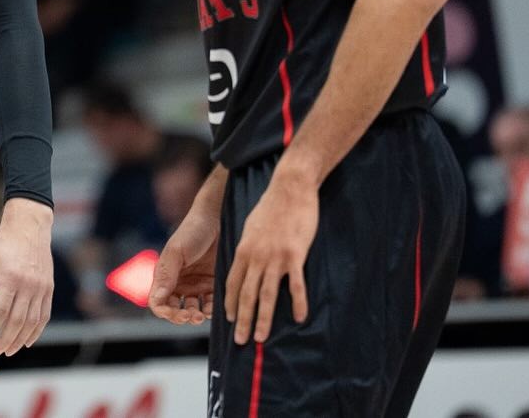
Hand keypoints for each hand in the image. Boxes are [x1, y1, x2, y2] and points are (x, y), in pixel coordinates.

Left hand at [0, 198, 53, 355]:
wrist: (29, 227)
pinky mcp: (48, 288)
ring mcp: (41, 287)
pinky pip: (44, 315)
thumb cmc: (4, 244)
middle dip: (5, 340)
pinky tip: (27, 340)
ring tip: (9, 350)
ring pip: (32, 321)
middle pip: (17, 321)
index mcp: (11, 277)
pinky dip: (36, 331)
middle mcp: (29, 284)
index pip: (1, 312)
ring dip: (20, 339)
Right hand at [148, 210, 218, 324]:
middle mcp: (179, 283)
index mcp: (165, 276)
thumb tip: (156, 301)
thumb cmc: (193, 230)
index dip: (166, 313)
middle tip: (194, 316)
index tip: (178, 314)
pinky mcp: (213, 284)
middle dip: (182, 317)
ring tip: (204, 314)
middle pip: (175, 310)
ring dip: (196, 316)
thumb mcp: (177, 251)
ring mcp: (197, 285)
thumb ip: (166, 275)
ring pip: (193, 311)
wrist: (218, 217)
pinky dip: (212, 310)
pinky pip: (210, 304)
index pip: (159, 303)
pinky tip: (215, 307)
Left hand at [225, 172, 317, 344]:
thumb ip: (247, 246)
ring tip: (261, 337)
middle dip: (242, 320)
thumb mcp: (250, 226)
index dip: (229, 303)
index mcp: (244, 249)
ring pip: (267, 294)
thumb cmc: (271, 206)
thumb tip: (243, 261)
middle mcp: (256, 256)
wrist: (290, 187)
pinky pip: (296, 284)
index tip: (227, 320)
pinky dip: (298, 302)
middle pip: (246, 294)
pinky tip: (300, 317)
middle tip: (240, 341)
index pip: (231, 283)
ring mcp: (275, 257)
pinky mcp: (294, 255)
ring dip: (263, 318)